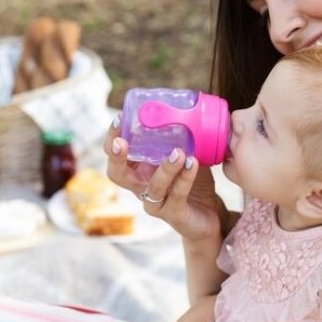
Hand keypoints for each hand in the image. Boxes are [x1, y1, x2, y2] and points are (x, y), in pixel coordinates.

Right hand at [103, 115, 224, 241]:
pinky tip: (193, 164)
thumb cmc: (192, 182)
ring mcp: (155, 203)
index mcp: (138, 170)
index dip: (112, 138)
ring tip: (179, 152)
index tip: (119, 118)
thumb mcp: (185, 155)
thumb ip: (181, 136)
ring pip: (153, 187)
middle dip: (117, 157)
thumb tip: (189, 106)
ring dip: (165, 169)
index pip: (115, 154)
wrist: (209, 214)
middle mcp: (141, 187)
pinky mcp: (173, 215)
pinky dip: (184, 179)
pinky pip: (176, 196)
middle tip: (122, 141)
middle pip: (117, 175)